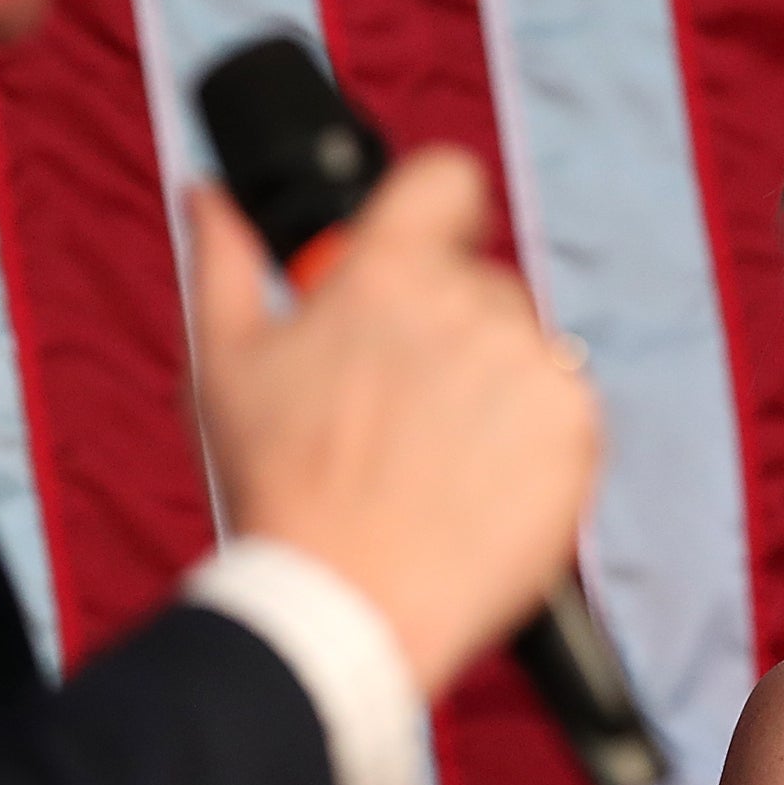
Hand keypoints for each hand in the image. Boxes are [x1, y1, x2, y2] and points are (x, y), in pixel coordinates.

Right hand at [189, 148, 600, 697]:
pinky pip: (564, 408)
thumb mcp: (224, 366)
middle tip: (400, 407)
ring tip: (434, 459)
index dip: (436, 210)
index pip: (446, 178)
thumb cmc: (278, 489)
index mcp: (386, 274)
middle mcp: (468, 304)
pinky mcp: (576, 427)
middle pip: (482, 282)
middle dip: (448, 329)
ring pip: (523, 348)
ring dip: (490, 387)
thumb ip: (224, 262)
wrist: (345, 606)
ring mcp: (530, 365)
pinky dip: (532, 441)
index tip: (424, 251)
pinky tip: (478, 485)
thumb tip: (207, 194)